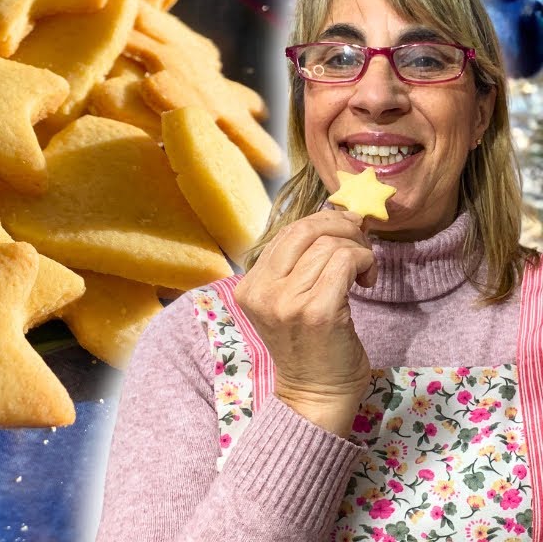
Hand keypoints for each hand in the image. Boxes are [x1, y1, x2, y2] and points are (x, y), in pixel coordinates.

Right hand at [233, 209, 376, 436]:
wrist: (315, 396)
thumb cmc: (309, 350)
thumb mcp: (287, 303)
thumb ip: (295, 267)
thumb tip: (331, 222)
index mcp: (250, 287)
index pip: (286, 233)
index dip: (322, 222)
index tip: (347, 229)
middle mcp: (262, 291)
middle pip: (304, 230)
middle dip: (341, 225)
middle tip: (362, 240)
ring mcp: (287, 302)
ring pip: (329, 244)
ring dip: (358, 249)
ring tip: (365, 270)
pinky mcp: (318, 311)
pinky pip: (345, 262)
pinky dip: (364, 261)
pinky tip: (368, 280)